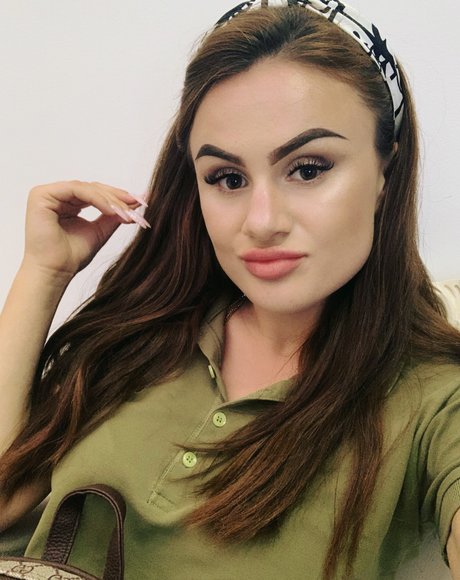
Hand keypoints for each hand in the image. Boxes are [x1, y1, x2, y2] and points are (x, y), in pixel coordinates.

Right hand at [22, 180, 149, 277]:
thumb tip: (135, 203)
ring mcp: (48, 194)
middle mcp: (57, 196)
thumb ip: (113, 216)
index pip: (97, 193)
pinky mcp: (42, 195)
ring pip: (87, 188)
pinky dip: (97, 199)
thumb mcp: (100, 231)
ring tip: (126, 213)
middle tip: (138, 203)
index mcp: (68, 203)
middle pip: (93, 188)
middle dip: (118, 197)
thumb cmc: (72, 256)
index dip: (119, 197)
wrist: (55, 272)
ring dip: (110, 200)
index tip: (141, 202)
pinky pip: (76, 190)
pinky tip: (111, 210)